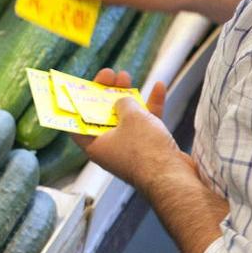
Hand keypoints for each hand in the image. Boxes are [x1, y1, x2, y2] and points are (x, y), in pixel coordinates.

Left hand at [71, 69, 189, 191]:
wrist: (173, 176)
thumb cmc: (145, 149)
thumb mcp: (130, 117)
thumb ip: (123, 103)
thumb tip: (122, 101)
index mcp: (95, 146)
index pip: (78, 123)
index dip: (78, 104)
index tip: (82, 87)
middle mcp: (110, 148)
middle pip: (104, 117)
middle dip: (106, 94)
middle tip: (110, 76)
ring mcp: (131, 148)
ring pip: (126, 118)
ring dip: (127, 97)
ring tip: (126, 76)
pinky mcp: (150, 148)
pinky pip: (147, 124)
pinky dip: (151, 106)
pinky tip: (159, 87)